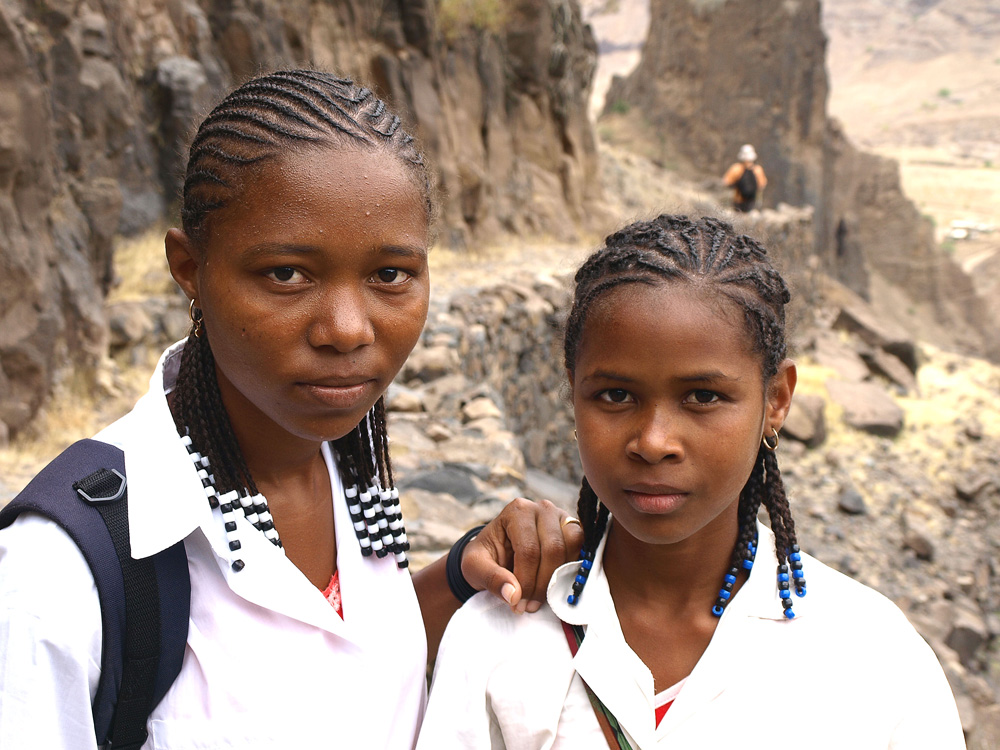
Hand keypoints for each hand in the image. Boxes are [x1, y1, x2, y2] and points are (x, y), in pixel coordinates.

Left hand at [461, 497, 583, 613]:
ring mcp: (560, 516)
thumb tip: (513, 595)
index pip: (529, 550)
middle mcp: (541, 508)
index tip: (517, 603)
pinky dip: (571, 570)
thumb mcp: (475, 567)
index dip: (526, 581)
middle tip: (528, 605)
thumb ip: (491, 579)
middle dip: (542, 584)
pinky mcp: (572, 529)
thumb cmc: (485, 557)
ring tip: (540, 597)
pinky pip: (582, 548)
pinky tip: (555, 586)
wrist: (496, 553)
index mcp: (517, 511)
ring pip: (572, 547)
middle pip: (553, 549)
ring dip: (559, 578)